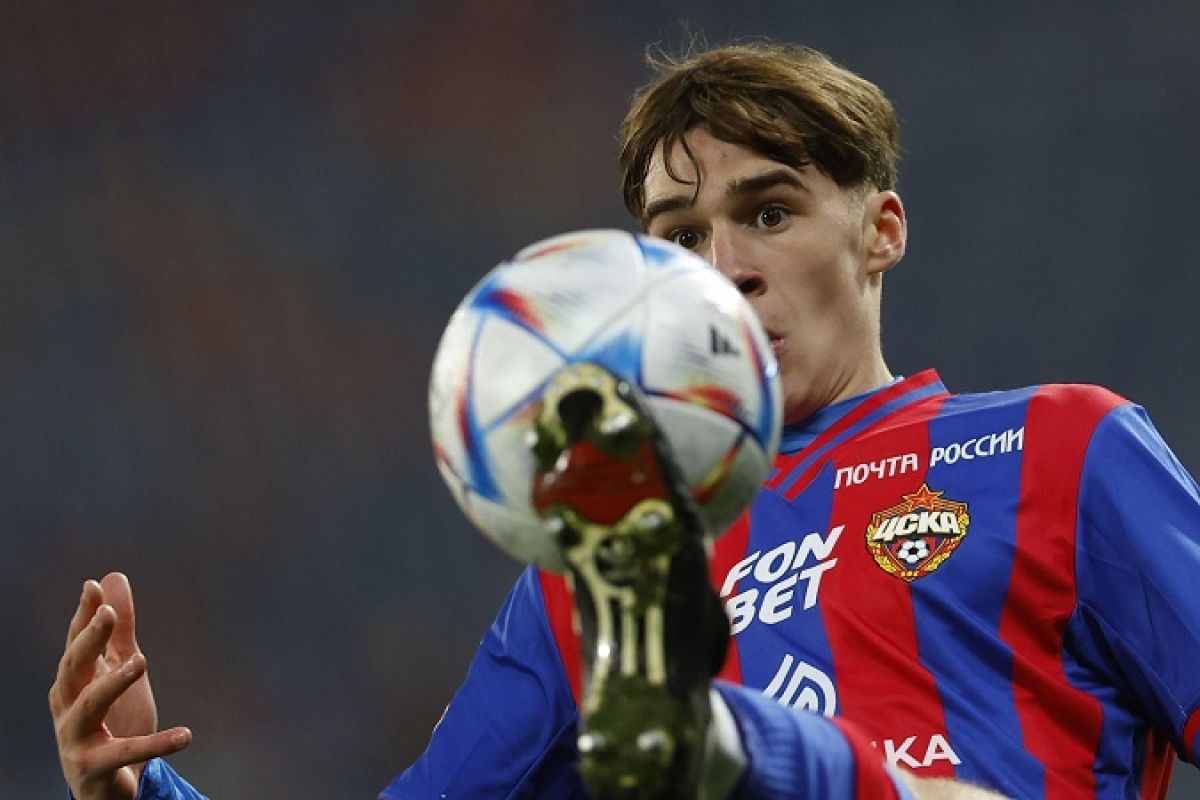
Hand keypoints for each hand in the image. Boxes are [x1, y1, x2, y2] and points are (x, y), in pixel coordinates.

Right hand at [49, 573, 191, 799]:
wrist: (104, 786)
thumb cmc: (110, 720)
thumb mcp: (118, 670)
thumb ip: (118, 628)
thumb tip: (111, 577)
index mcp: (74, 681)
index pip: (76, 643)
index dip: (83, 616)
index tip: (92, 587)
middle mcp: (67, 707)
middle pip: (73, 668)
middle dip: (88, 640)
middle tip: (107, 614)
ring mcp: (76, 738)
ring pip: (88, 706)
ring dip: (112, 683)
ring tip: (141, 661)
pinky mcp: (95, 768)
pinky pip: (126, 753)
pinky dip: (157, 744)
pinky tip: (187, 735)